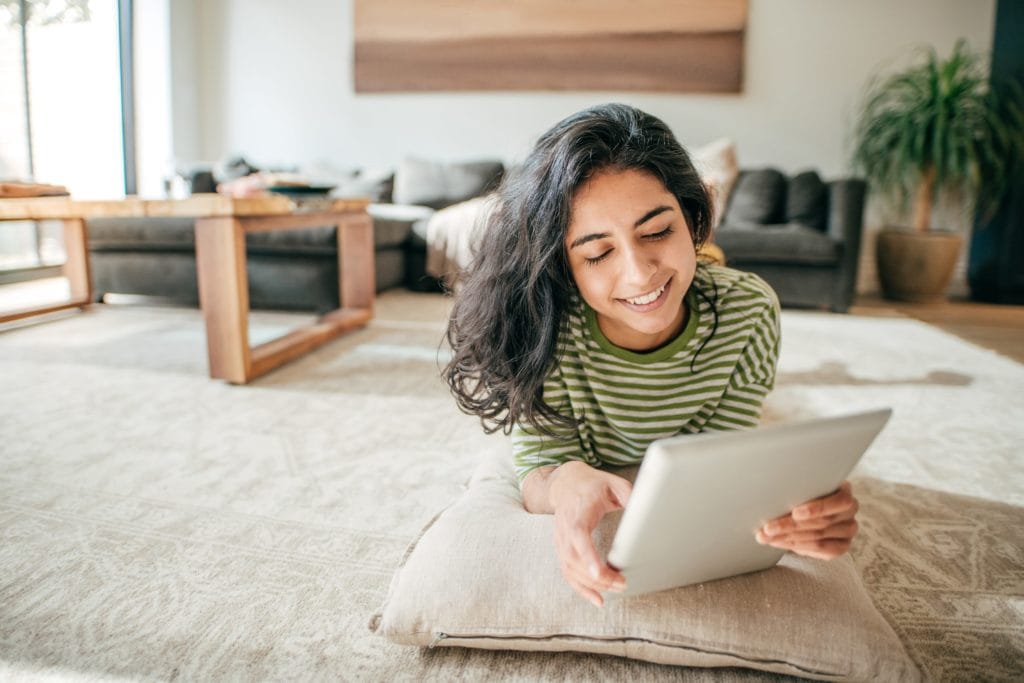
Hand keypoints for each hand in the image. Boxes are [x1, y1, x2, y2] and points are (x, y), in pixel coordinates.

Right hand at [545, 461, 631, 606]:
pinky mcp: (561, 549)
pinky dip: (581, 588)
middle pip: (574, 559)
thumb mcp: (613, 483)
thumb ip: (628, 494)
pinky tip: (597, 599)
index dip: (587, 555)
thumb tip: (646, 508)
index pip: (578, 535)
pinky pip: (567, 572)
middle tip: (622, 583)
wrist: (566, 483)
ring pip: (570, 569)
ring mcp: (560, 540)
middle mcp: (565, 528)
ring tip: (615, 590)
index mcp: (578, 511)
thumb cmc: (592, 485)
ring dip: (591, 584)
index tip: (599, 572)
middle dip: (597, 576)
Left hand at [755, 481, 859, 559]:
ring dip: (788, 538)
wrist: (813, 509)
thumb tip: (769, 489)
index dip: (816, 508)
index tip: (795, 513)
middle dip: (790, 525)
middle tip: (768, 527)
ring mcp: (848, 530)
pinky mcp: (841, 546)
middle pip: (822, 522)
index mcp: (844, 491)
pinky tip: (779, 543)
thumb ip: (796, 488)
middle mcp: (850, 511)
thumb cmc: (804, 492)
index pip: (838, 502)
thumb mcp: (802, 486)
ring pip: (817, 537)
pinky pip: (819, 549)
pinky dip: (796, 546)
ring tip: (767, 536)